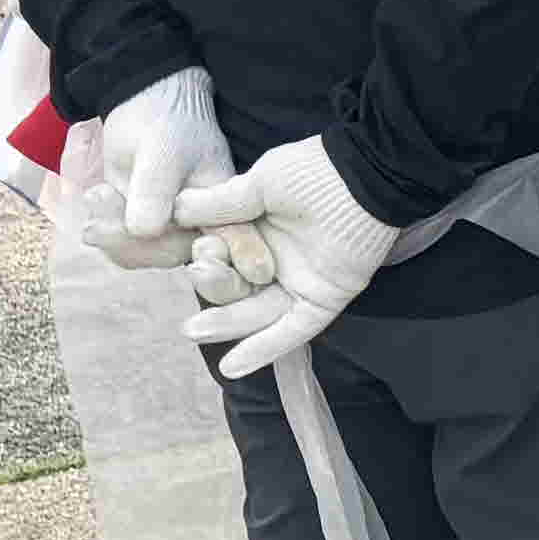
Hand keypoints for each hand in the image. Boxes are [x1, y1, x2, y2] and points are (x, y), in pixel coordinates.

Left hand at [86, 67, 230, 266]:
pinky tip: (96, 198)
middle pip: (173, 255)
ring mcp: (171, 227)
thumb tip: (144, 232)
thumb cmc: (168, 121)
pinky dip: (105, 229)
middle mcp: (202, 224)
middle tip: (101, 214)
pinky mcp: (143, 225)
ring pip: (144, 254)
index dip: (209, 265)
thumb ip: (155, 192)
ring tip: (96, 195)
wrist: (145, 103)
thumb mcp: (163, 152)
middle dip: (133, 241)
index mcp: (226, 208)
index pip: (225, 248)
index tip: (170, 248)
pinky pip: (124, 246)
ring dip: (112, 233)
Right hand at [179, 136, 399, 378]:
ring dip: (227, 324)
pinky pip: (293, 330)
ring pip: (259, 311)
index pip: (222, 256)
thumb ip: (221, 203)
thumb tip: (173, 211)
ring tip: (194, 330)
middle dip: (214, 292)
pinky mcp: (324, 298)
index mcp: (257, 232)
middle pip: (237, 288)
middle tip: (193, 284)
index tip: (195, 257)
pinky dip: (264, 348)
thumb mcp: (260, 185)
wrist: (364, 178)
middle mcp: (276, 260)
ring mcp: (300, 282)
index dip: (208, 260)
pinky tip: (232, 366)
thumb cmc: (316, 173)